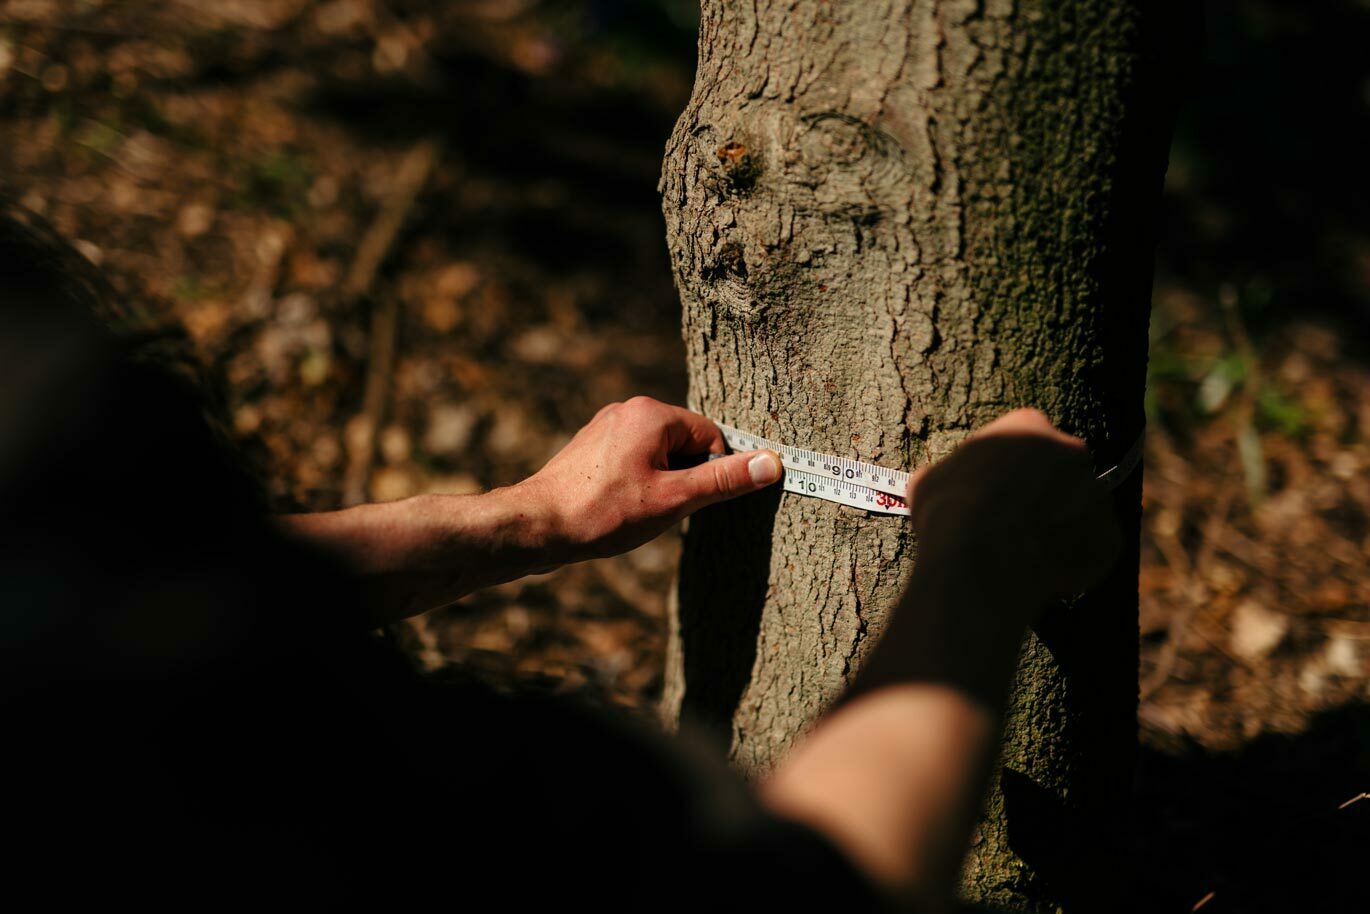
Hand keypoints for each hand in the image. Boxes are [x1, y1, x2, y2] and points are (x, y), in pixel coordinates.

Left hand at [515, 397, 781, 562]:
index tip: (692, 503)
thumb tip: (772, 463)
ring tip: (636, 511)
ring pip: (660, 453)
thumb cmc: (604, 512)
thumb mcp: (673, 499)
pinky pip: (635, 458)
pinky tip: (621, 508)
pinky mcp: (592, 446)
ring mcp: (607, 426)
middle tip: (661, 509)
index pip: (710, 436)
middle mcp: (628, 409)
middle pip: (685, 443)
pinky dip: (639, 483)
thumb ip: (723, 480)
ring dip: (662, 483)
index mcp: (651, 413)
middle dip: (684, 478)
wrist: (537, 526)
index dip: (711, 474)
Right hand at [905, 409, 1120, 604]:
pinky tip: (1040, 578)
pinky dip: (1071, 563)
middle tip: (1010, 523)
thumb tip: (941, 485)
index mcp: (1027, 426)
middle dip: (1039, 494)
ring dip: (1056, 528)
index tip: (989, 490)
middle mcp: (1071, 451)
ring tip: (1023, 557)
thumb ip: (949, 475)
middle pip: (1057, 472)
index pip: (1021, 438)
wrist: (980, 559)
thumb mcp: (928, 481)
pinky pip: (1090, 550)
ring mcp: (1096, 495)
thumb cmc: (948, 510)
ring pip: (1076, 511)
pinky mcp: (1108, 539)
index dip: (1004, 468)